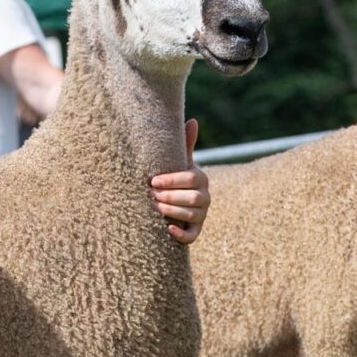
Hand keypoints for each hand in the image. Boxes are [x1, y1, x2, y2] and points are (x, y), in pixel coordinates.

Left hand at [151, 118, 209, 243]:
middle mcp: (205, 198)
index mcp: (201, 179)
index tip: (153, 181)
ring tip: (155, 207)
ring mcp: (201, 215)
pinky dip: (180, 234)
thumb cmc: (174, 180)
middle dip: (171, 196)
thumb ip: (185, 145)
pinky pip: (192, 236)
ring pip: (192, 215)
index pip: (190, 179)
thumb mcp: (179, 163)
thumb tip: (192, 120)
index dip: (172, 180)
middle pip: (193, 198)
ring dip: (173, 211)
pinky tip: (167, 228)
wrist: (173, 203)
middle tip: (151, 195)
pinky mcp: (195, 231)